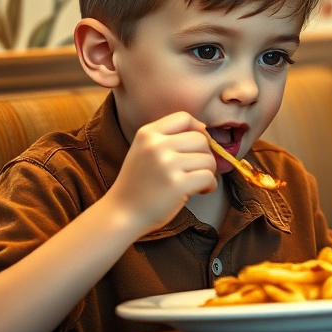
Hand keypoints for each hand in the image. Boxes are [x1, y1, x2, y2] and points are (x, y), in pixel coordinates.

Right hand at [105, 112, 216, 232]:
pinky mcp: (177, 184)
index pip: (184, 117)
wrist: (122, 213)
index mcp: (148, 133)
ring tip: (196, 182)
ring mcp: (167, 164)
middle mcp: (156, 145)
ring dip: (208, 172)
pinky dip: (209, 185)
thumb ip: (168, 138)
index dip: (198, 130)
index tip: (198, 146)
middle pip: (200, 139)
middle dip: (205, 156)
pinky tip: (199, 191)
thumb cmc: (139, 184)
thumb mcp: (144, 150)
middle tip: (196, 170)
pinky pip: (208, 177)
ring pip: (208, 159)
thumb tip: (205, 133)